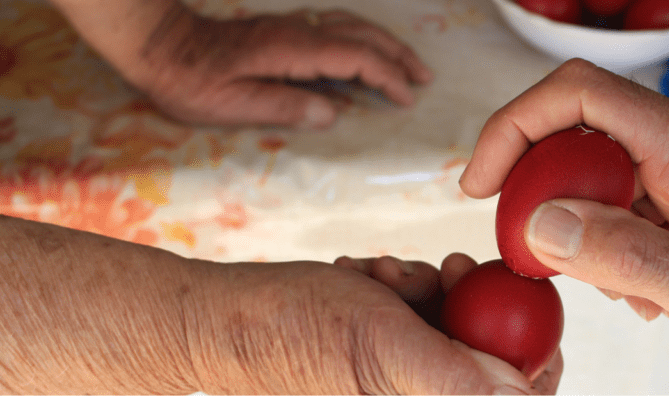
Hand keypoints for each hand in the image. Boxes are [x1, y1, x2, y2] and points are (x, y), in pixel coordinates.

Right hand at [0, 214, 553, 394]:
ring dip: (427, 288)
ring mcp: (400, 377)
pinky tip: (366, 279)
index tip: (520, 307)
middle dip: (469, 305)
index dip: (534, 357)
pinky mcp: (386, 350)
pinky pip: (422, 309)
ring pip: (456, 321)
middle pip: (490, 355)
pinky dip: (401, 285)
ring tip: (380, 278)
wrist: (220, 318)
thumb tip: (520, 392)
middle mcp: (412, 396)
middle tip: (447, 271)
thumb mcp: (382, 349)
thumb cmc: (287, 336)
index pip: (513, 400)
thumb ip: (456, 378)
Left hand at [53, 0, 432, 127]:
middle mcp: (297, 31)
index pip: (354, 57)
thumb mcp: (232, 105)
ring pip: (351, 24)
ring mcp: (291, 25)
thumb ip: (284, 106)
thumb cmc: (191, 81)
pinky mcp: (284, 28)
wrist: (161, 46)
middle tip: (424, 78)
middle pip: (362, 34)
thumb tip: (332, 113)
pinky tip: (366, 48)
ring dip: (384, 42)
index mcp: (291, 50)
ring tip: (406, 62)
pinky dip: (362, 36)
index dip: (386, 77)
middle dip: (397, 55)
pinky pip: (336, 24)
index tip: (406, 99)